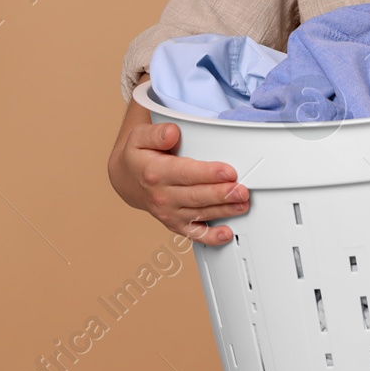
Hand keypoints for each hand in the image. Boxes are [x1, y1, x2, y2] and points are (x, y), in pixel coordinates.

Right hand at [108, 111, 251, 245]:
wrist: (127, 179)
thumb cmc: (138, 156)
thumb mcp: (140, 137)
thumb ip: (157, 133)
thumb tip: (172, 133)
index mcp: (155, 173)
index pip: (186, 174)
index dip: (209, 173)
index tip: (228, 172)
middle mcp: (162, 196)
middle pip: (197, 196)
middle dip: (222, 194)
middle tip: (242, 191)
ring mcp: (169, 212)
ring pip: (200, 213)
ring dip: (224, 211)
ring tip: (242, 204)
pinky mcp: (175, 223)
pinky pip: (193, 233)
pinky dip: (210, 237)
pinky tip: (226, 234)